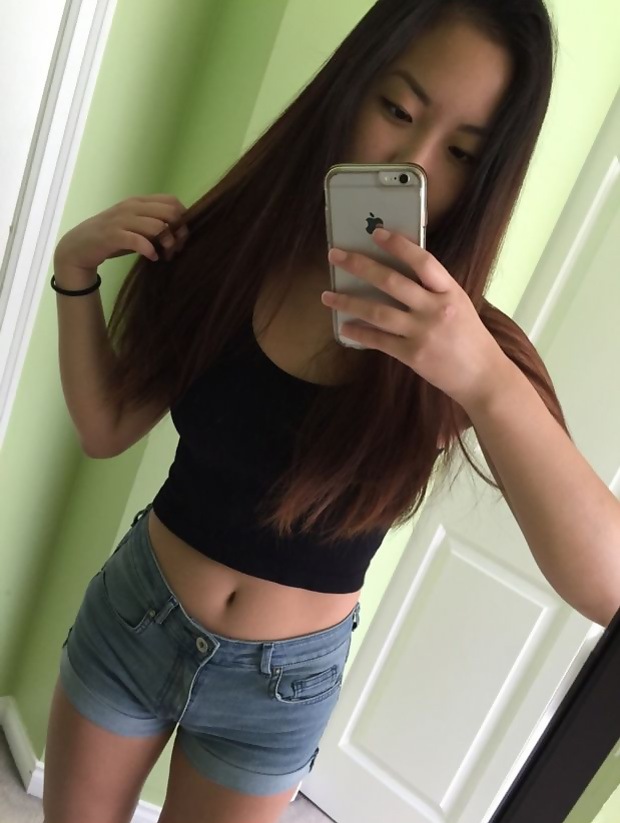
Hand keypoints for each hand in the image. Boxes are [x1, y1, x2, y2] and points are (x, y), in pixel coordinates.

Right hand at [53, 194, 189, 272]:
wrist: (79, 246)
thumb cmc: (112, 238)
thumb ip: (154, 224)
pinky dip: (150, 251)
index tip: (181, 237)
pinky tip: (152, 257)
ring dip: (168, 244)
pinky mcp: (113, 235)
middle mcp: (132, 207)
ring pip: (158, 226)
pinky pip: (139, 241)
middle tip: (175, 249)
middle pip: (170, 213)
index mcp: (139, 202)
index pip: (172, 201)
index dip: (183, 219)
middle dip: (179, 233)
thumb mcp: (135, 226)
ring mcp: (122, 219)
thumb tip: (180, 232)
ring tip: (165, 255)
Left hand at [321, 227, 507, 409]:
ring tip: (327, 295)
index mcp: (450, 292)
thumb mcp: (458, 304)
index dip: (398, 245)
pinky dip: (359, 333)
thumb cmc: (469, 337)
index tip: (376, 233)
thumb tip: (398, 270)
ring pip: (378, 312)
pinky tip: (344, 326)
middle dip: (360, 266)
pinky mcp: (413, 355)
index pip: (423, 261)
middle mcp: (436, 309)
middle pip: (392, 282)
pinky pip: (379, 341)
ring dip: (349, 302)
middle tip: (335, 255)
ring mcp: (423, 333)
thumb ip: (433, 289)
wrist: (482, 376)